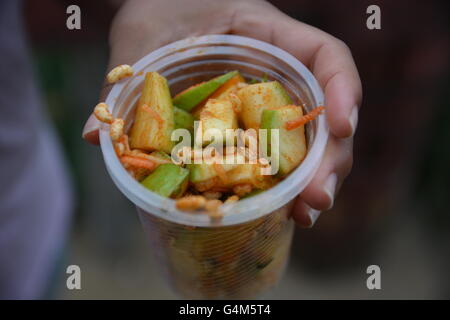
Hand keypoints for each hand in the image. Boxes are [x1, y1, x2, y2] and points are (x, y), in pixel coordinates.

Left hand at [82, 0, 361, 226]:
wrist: (158, 8)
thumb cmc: (156, 11)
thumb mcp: (141, 39)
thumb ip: (124, 82)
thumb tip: (97, 137)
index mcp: (265, 35)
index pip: (326, 56)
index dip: (343, 90)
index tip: (343, 127)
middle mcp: (278, 71)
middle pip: (326, 112)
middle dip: (329, 157)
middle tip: (316, 200)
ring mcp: (271, 101)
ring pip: (311, 139)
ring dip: (313, 179)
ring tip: (306, 214)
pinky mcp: (256, 126)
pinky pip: (282, 152)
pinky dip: (287, 181)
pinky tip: (284, 210)